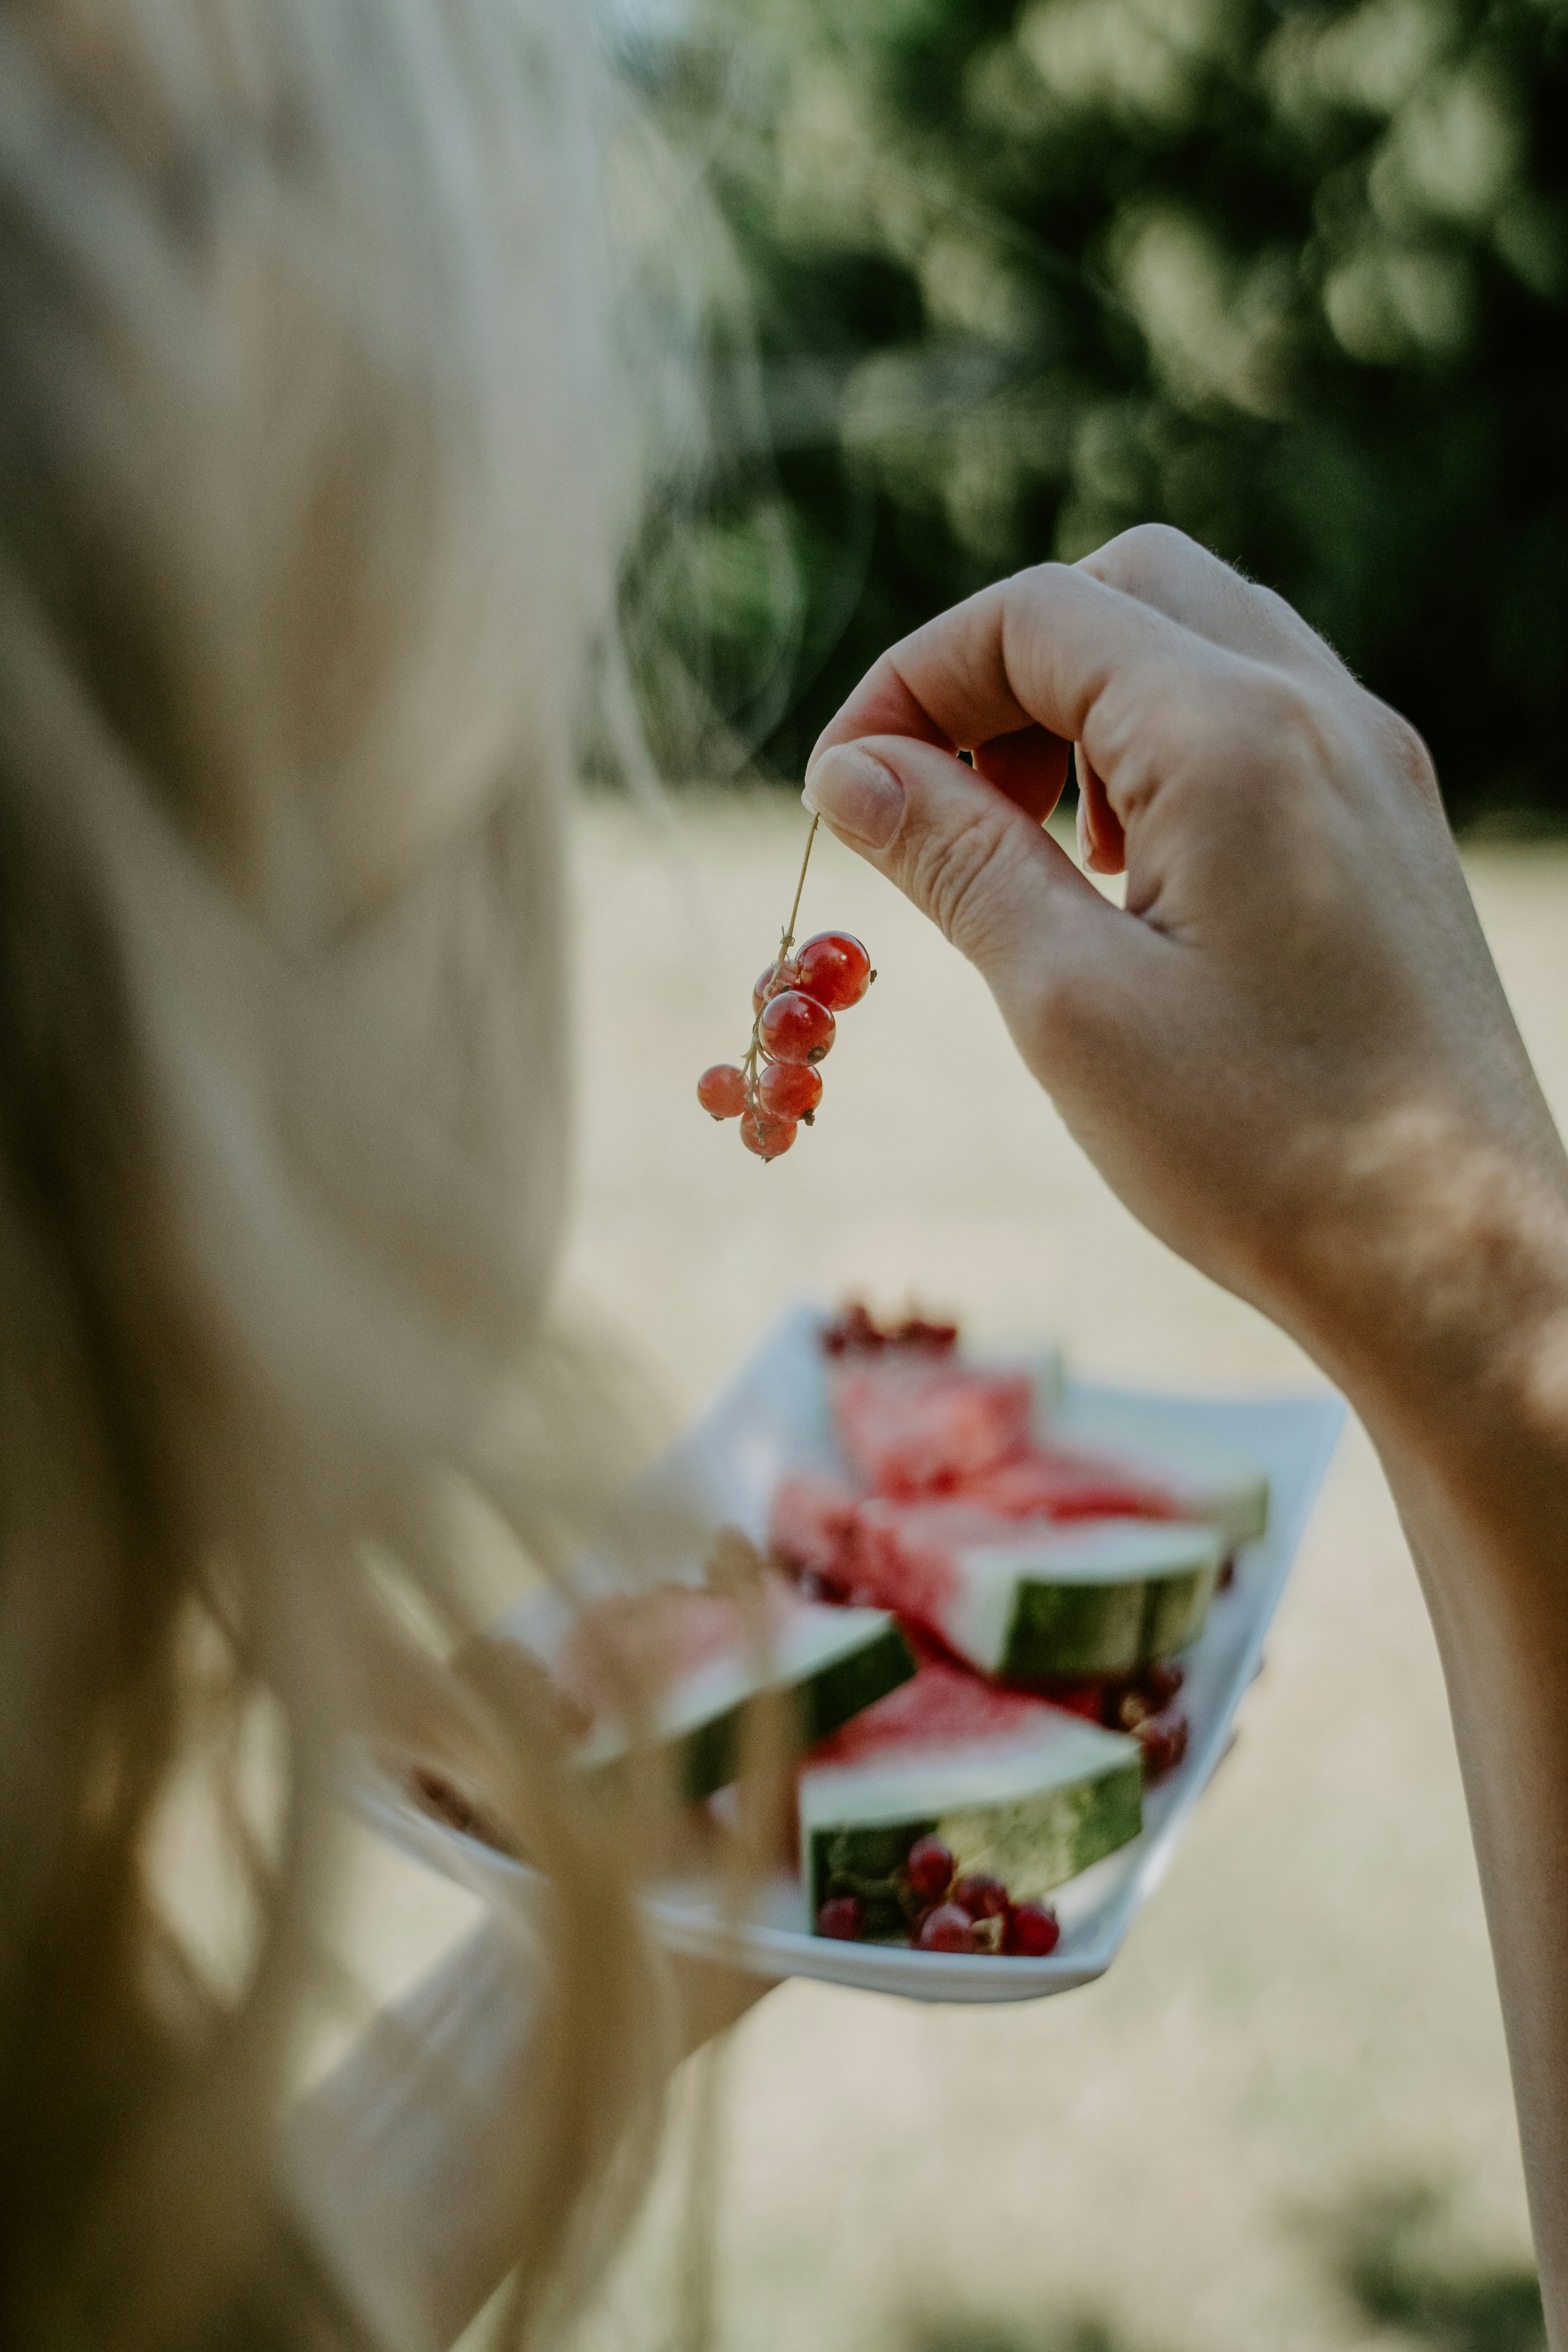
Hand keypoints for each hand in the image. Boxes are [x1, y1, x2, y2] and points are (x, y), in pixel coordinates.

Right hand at [804, 527, 1567, 1434]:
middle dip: (999, 672)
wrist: (1456, 1260)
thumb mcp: (1067, 1000)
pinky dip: (1163, 747)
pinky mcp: (1391, 826)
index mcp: (1232, 734)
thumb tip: (852, 772)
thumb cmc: (1262, 1148)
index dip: (908, 683)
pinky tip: (1130, 873)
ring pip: (1198, 639)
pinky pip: (1260, 717)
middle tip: (936, 801)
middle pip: (1121, 590)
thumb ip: (956, 857)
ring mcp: (1372, 765)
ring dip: (1082, 705)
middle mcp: (1320, 713)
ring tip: (1031, 842)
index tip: (842, 792)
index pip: (1033, 615)